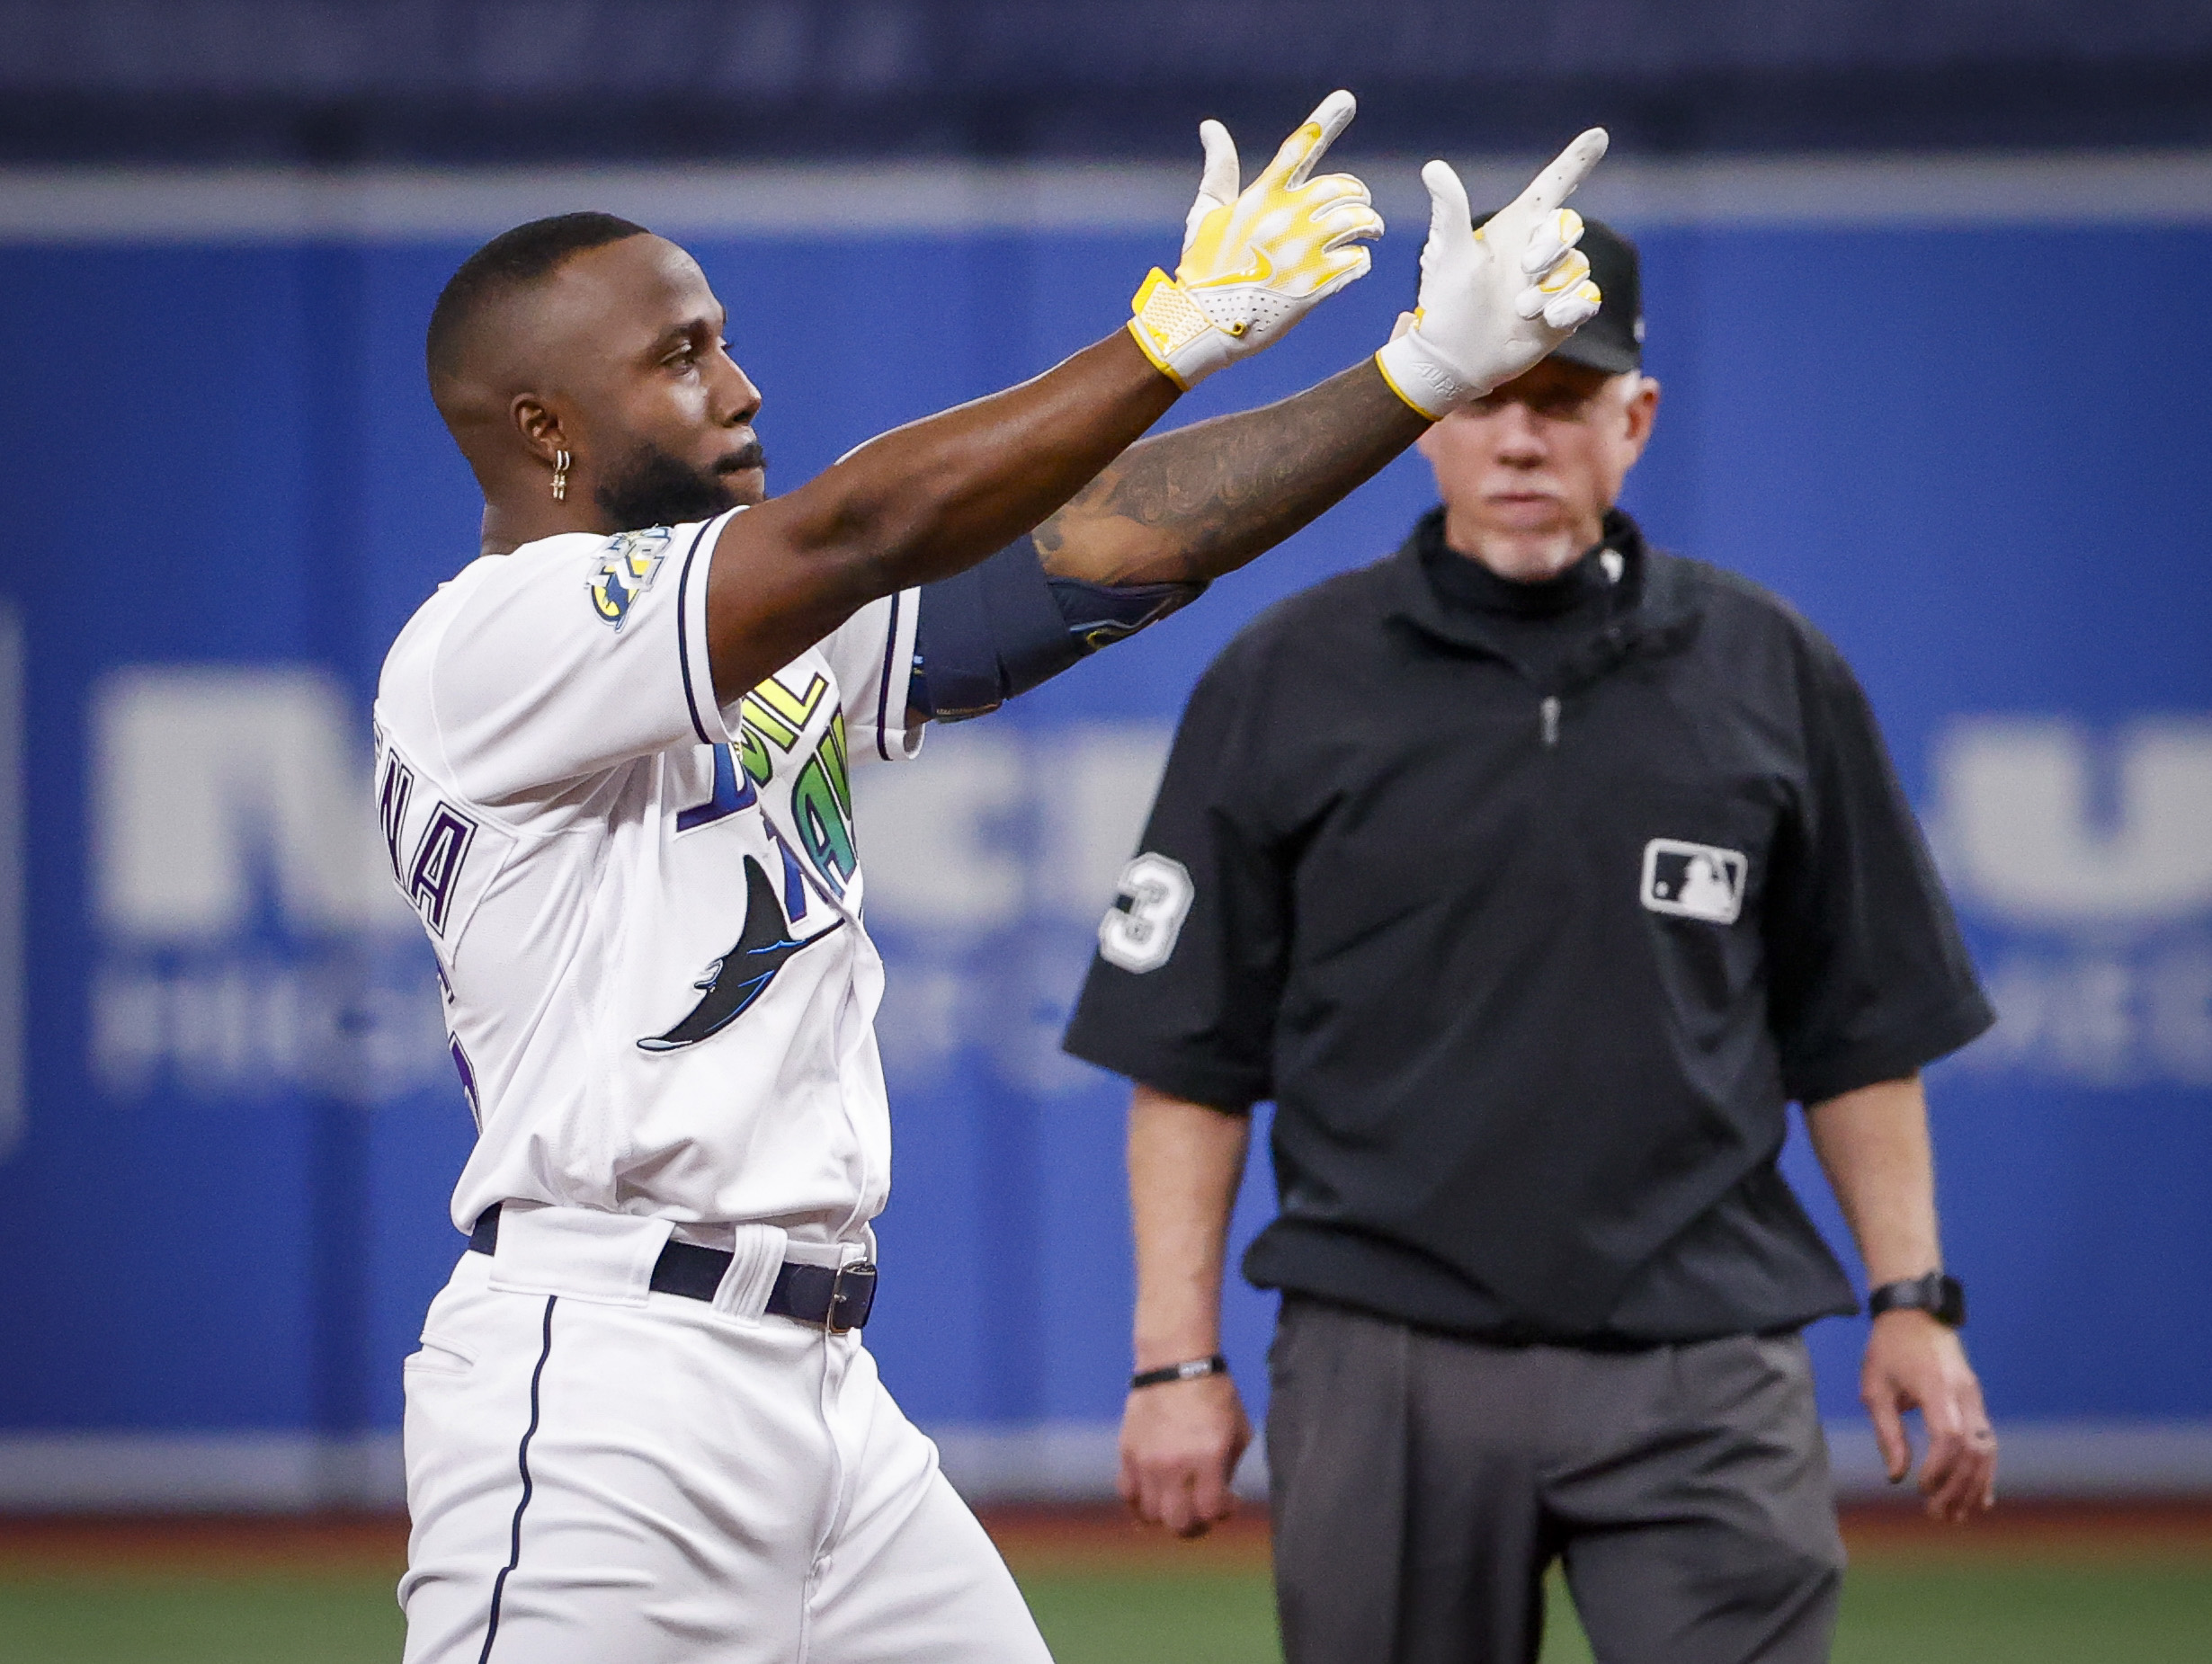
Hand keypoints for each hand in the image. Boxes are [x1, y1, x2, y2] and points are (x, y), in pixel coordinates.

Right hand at [1117, 1373, 1253, 1536]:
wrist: (1175, 1362)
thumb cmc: (1215, 1394)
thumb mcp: (1238, 1430)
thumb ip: (1229, 1468)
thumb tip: (1221, 1495)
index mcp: (1208, 1456)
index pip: (1210, 1511)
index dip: (1222, 1513)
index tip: (1230, 1500)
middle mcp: (1175, 1463)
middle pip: (1178, 1523)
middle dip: (1195, 1526)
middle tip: (1202, 1512)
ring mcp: (1147, 1459)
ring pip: (1151, 1514)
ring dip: (1167, 1514)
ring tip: (1178, 1501)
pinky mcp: (1127, 1451)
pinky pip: (1128, 1493)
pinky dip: (1141, 1502)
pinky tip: (1155, 1492)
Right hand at [1128, 90, 1383, 389]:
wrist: (1203, 325)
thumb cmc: (1201, 270)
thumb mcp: (1204, 214)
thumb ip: (1218, 170)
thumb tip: (1211, 126)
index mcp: (1261, 197)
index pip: (1298, 148)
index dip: (1325, 120)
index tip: (1347, 99)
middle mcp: (1285, 219)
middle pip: (1342, 187)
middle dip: (1358, 194)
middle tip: (1361, 206)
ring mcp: (1302, 253)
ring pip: (1357, 222)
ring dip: (1369, 225)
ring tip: (1368, 232)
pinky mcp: (1315, 286)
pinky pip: (1357, 261)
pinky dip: (1361, 259)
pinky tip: (1355, 261)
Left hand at [1373, 128, 1609, 417]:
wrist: (1454, 357)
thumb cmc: (1446, 302)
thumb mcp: (1449, 253)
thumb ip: (1450, 210)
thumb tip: (1433, 168)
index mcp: (1515, 227)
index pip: (1553, 186)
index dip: (1576, 161)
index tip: (1598, 136)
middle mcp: (1539, 249)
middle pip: (1571, 226)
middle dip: (1552, 245)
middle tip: (1525, 269)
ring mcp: (1554, 281)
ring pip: (1579, 266)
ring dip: (1552, 287)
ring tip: (1521, 309)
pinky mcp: (1565, 312)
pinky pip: (1590, 297)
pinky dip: (1572, 306)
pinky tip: (1549, 320)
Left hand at [1862, 1310, 1997, 1522]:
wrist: (1914, 1312)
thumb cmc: (1888, 1349)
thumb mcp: (1875, 1387)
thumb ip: (1888, 1433)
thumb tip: (1897, 1477)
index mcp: (1936, 1387)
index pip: (1950, 1437)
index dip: (1939, 1468)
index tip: (1920, 1488)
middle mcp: (1964, 1393)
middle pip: (1973, 1450)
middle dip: (1957, 1487)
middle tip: (1937, 1514)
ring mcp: (1975, 1397)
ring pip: (1987, 1449)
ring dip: (1973, 1485)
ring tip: (1956, 1515)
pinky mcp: (1976, 1400)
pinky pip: (1988, 1441)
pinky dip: (1985, 1471)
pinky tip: (1980, 1498)